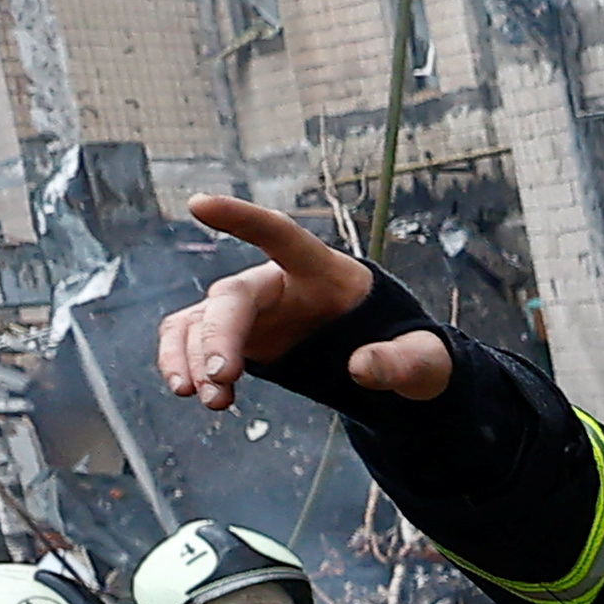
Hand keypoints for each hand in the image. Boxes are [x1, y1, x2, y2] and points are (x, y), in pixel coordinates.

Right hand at [160, 194, 450, 412]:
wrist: (380, 363)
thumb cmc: (402, 348)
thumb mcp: (423, 360)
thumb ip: (402, 362)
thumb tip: (363, 367)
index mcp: (323, 271)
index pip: (280, 234)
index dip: (243, 220)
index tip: (199, 204)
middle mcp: (276, 282)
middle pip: (233, 296)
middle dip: (220, 335)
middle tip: (221, 378)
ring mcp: (250, 309)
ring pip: (200, 320)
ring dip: (193, 356)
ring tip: (208, 399)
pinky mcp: (231, 335)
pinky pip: (189, 339)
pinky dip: (181, 362)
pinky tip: (192, 391)